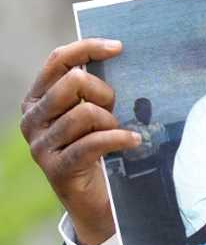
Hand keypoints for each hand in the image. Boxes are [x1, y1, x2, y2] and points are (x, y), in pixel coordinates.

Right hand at [20, 39, 139, 244]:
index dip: (88, 48)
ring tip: (117, 131)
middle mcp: (32, 119)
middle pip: (73, 82)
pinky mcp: (56, 167)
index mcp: (37, 98)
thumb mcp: (92, 112)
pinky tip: (134, 141)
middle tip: (114, 109)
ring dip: (110, 121)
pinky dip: (119, 139)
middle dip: (103, 92)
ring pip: (85, 112)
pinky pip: (93, 143)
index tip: (119, 47)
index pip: (57, 60)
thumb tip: (118, 52)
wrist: (93, 197)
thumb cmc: (97, 146)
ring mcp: (41, 144)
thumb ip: (93, 88)